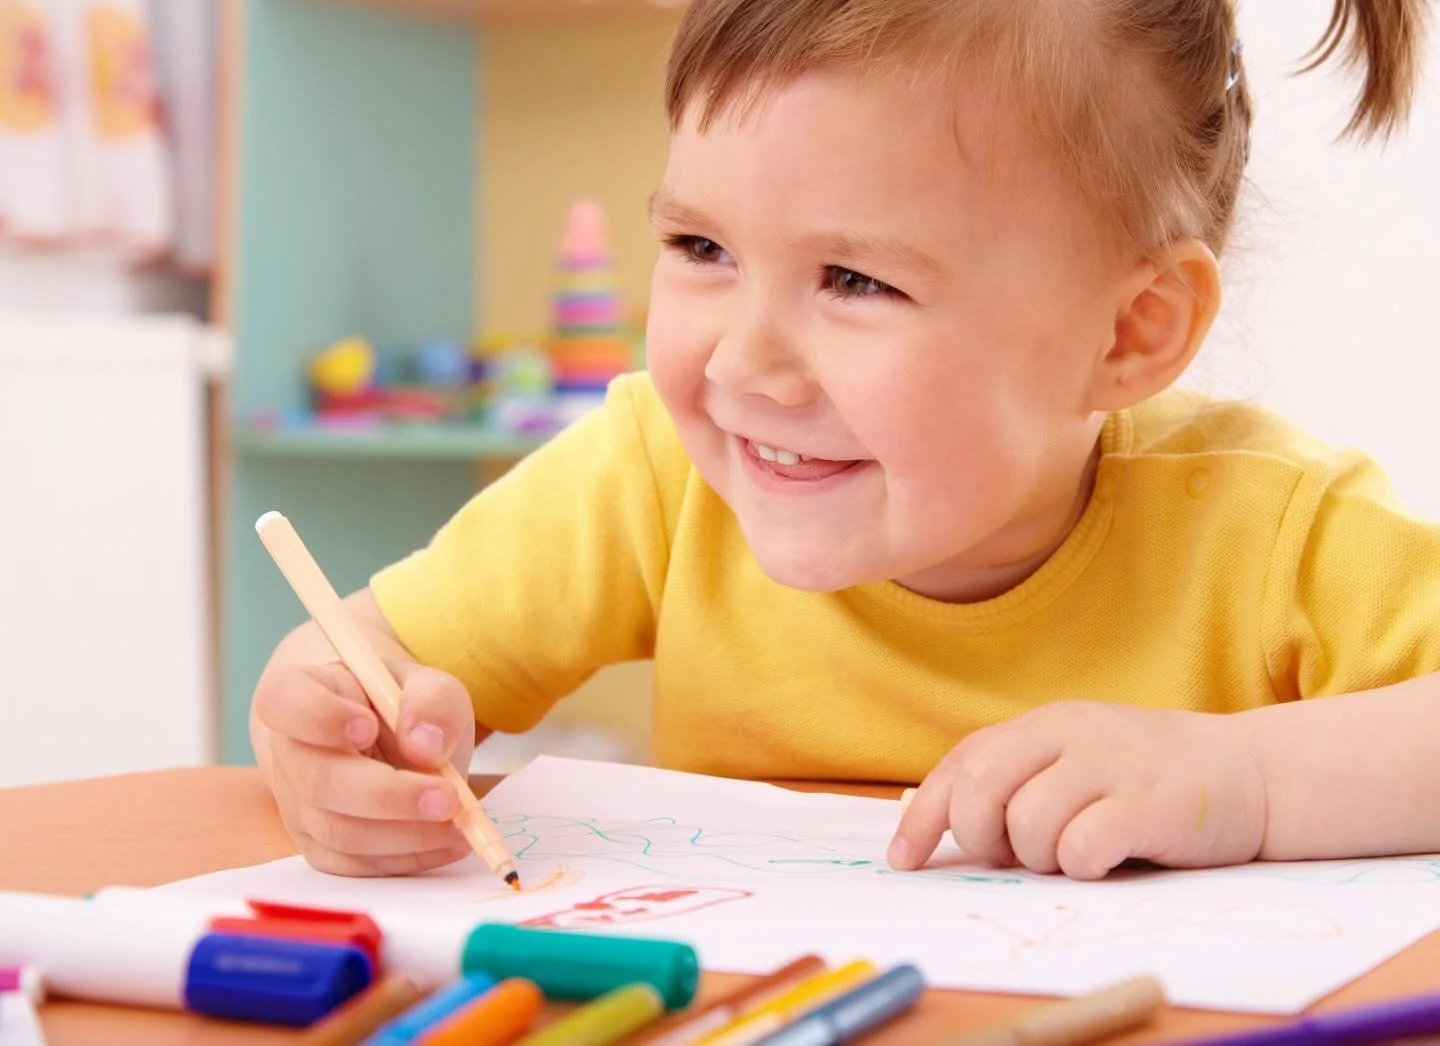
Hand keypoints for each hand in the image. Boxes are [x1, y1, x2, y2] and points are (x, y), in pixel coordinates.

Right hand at [252, 660, 478, 876]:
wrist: (393, 743)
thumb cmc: (404, 707)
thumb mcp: (430, 686)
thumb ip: (432, 702)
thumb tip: (426, 744)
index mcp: (301, 691)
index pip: (284, 701)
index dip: (320, 718)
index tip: (368, 727)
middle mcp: (289, 750)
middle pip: (318, 780)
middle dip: (388, 796)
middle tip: (447, 798)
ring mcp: (298, 804)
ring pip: (339, 832)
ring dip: (405, 835)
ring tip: (458, 824)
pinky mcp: (319, 845)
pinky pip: (354, 864)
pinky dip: (405, 858)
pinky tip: (445, 843)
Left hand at [888, 701, 1268, 879]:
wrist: (1255, 774)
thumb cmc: (1151, 780)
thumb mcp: (1078, 761)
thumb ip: (1017, 778)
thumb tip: (934, 821)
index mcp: (1045, 724)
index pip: (963, 763)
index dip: (925, 814)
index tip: (905, 859)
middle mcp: (1071, 733)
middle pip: (981, 790)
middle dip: (980, 838)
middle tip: (1012, 856)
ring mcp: (1111, 764)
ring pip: (1026, 825)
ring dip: (1039, 858)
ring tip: (1075, 853)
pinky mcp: (1149, 803)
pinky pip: (1081, 847)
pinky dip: (1081, 865)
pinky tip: (1106, 858)